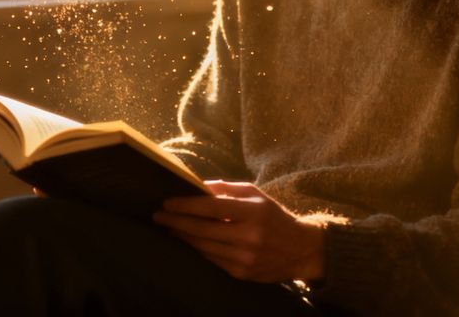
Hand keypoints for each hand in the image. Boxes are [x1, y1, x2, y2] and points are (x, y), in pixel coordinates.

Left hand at [153, 180, 324, 282]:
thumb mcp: (256, 195)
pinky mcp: (242, 273)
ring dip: (183, 236)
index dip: (186, 205)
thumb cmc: (274, 217)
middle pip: (202, 230)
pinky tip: (187, 240)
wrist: (301, 250)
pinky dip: (197, 249)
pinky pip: (211, 259)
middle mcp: (248, 237)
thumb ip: (226, 189)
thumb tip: (197, 185)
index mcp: (253, 213)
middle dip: (176, 222)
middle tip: (157, 215)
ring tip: (168, 226)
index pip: (212, 208)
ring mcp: (244, 258)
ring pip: (203, 247)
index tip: (167, 202)